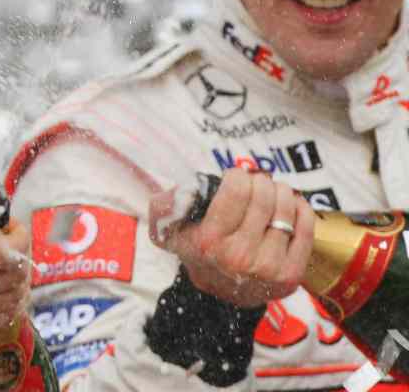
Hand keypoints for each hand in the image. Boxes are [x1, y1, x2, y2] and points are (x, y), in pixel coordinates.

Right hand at [150, 168, 314, 307]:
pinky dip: (301, 209)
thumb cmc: (198, 252)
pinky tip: (290, 206)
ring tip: (272, 193)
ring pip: (286, 208)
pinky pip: (306, 228)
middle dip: (260, 181)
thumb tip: (183, 187)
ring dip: (281, 191)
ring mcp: (268, 267)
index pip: (237, 190)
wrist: (220, 295)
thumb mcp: (170, 230)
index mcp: (209, 241)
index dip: (237, 175)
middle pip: (264, 196)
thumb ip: (164, 206)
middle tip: (256, 182)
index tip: (234, 178)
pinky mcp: (291, 275)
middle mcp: (239, 256)